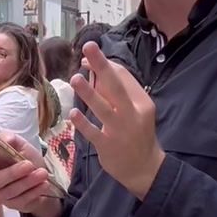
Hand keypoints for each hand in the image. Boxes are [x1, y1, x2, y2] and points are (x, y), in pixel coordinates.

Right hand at [0, 132, 61, 216]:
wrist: (43, 179)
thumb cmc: (28, 160)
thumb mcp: (21, 146)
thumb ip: (12, 140)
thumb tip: (6, 139)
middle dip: (12, 173)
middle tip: (29, 164)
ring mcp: (1, 194)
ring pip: (9, 191)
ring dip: (27, 182)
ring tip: (42, 173)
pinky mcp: (13, 205)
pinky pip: (21, 200)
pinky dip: (34, 191)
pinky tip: (43, 184)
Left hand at [71, 43, 164, 199]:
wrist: (144, 169)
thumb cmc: (136, 133)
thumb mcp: (135, 110)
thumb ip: (115, 92)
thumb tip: (91, 67)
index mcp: (142, 102)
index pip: (123, 77)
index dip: (104, 64)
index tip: (87, 56)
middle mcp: (132, 114)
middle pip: (116, 86)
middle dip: (101, 66)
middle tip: (87, 47)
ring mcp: (119, 130)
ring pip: (103, 108)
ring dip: (88, 92)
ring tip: (75, 78)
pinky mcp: (108, 146)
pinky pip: (93, 132)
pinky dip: (83, 123)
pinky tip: (73, 113)